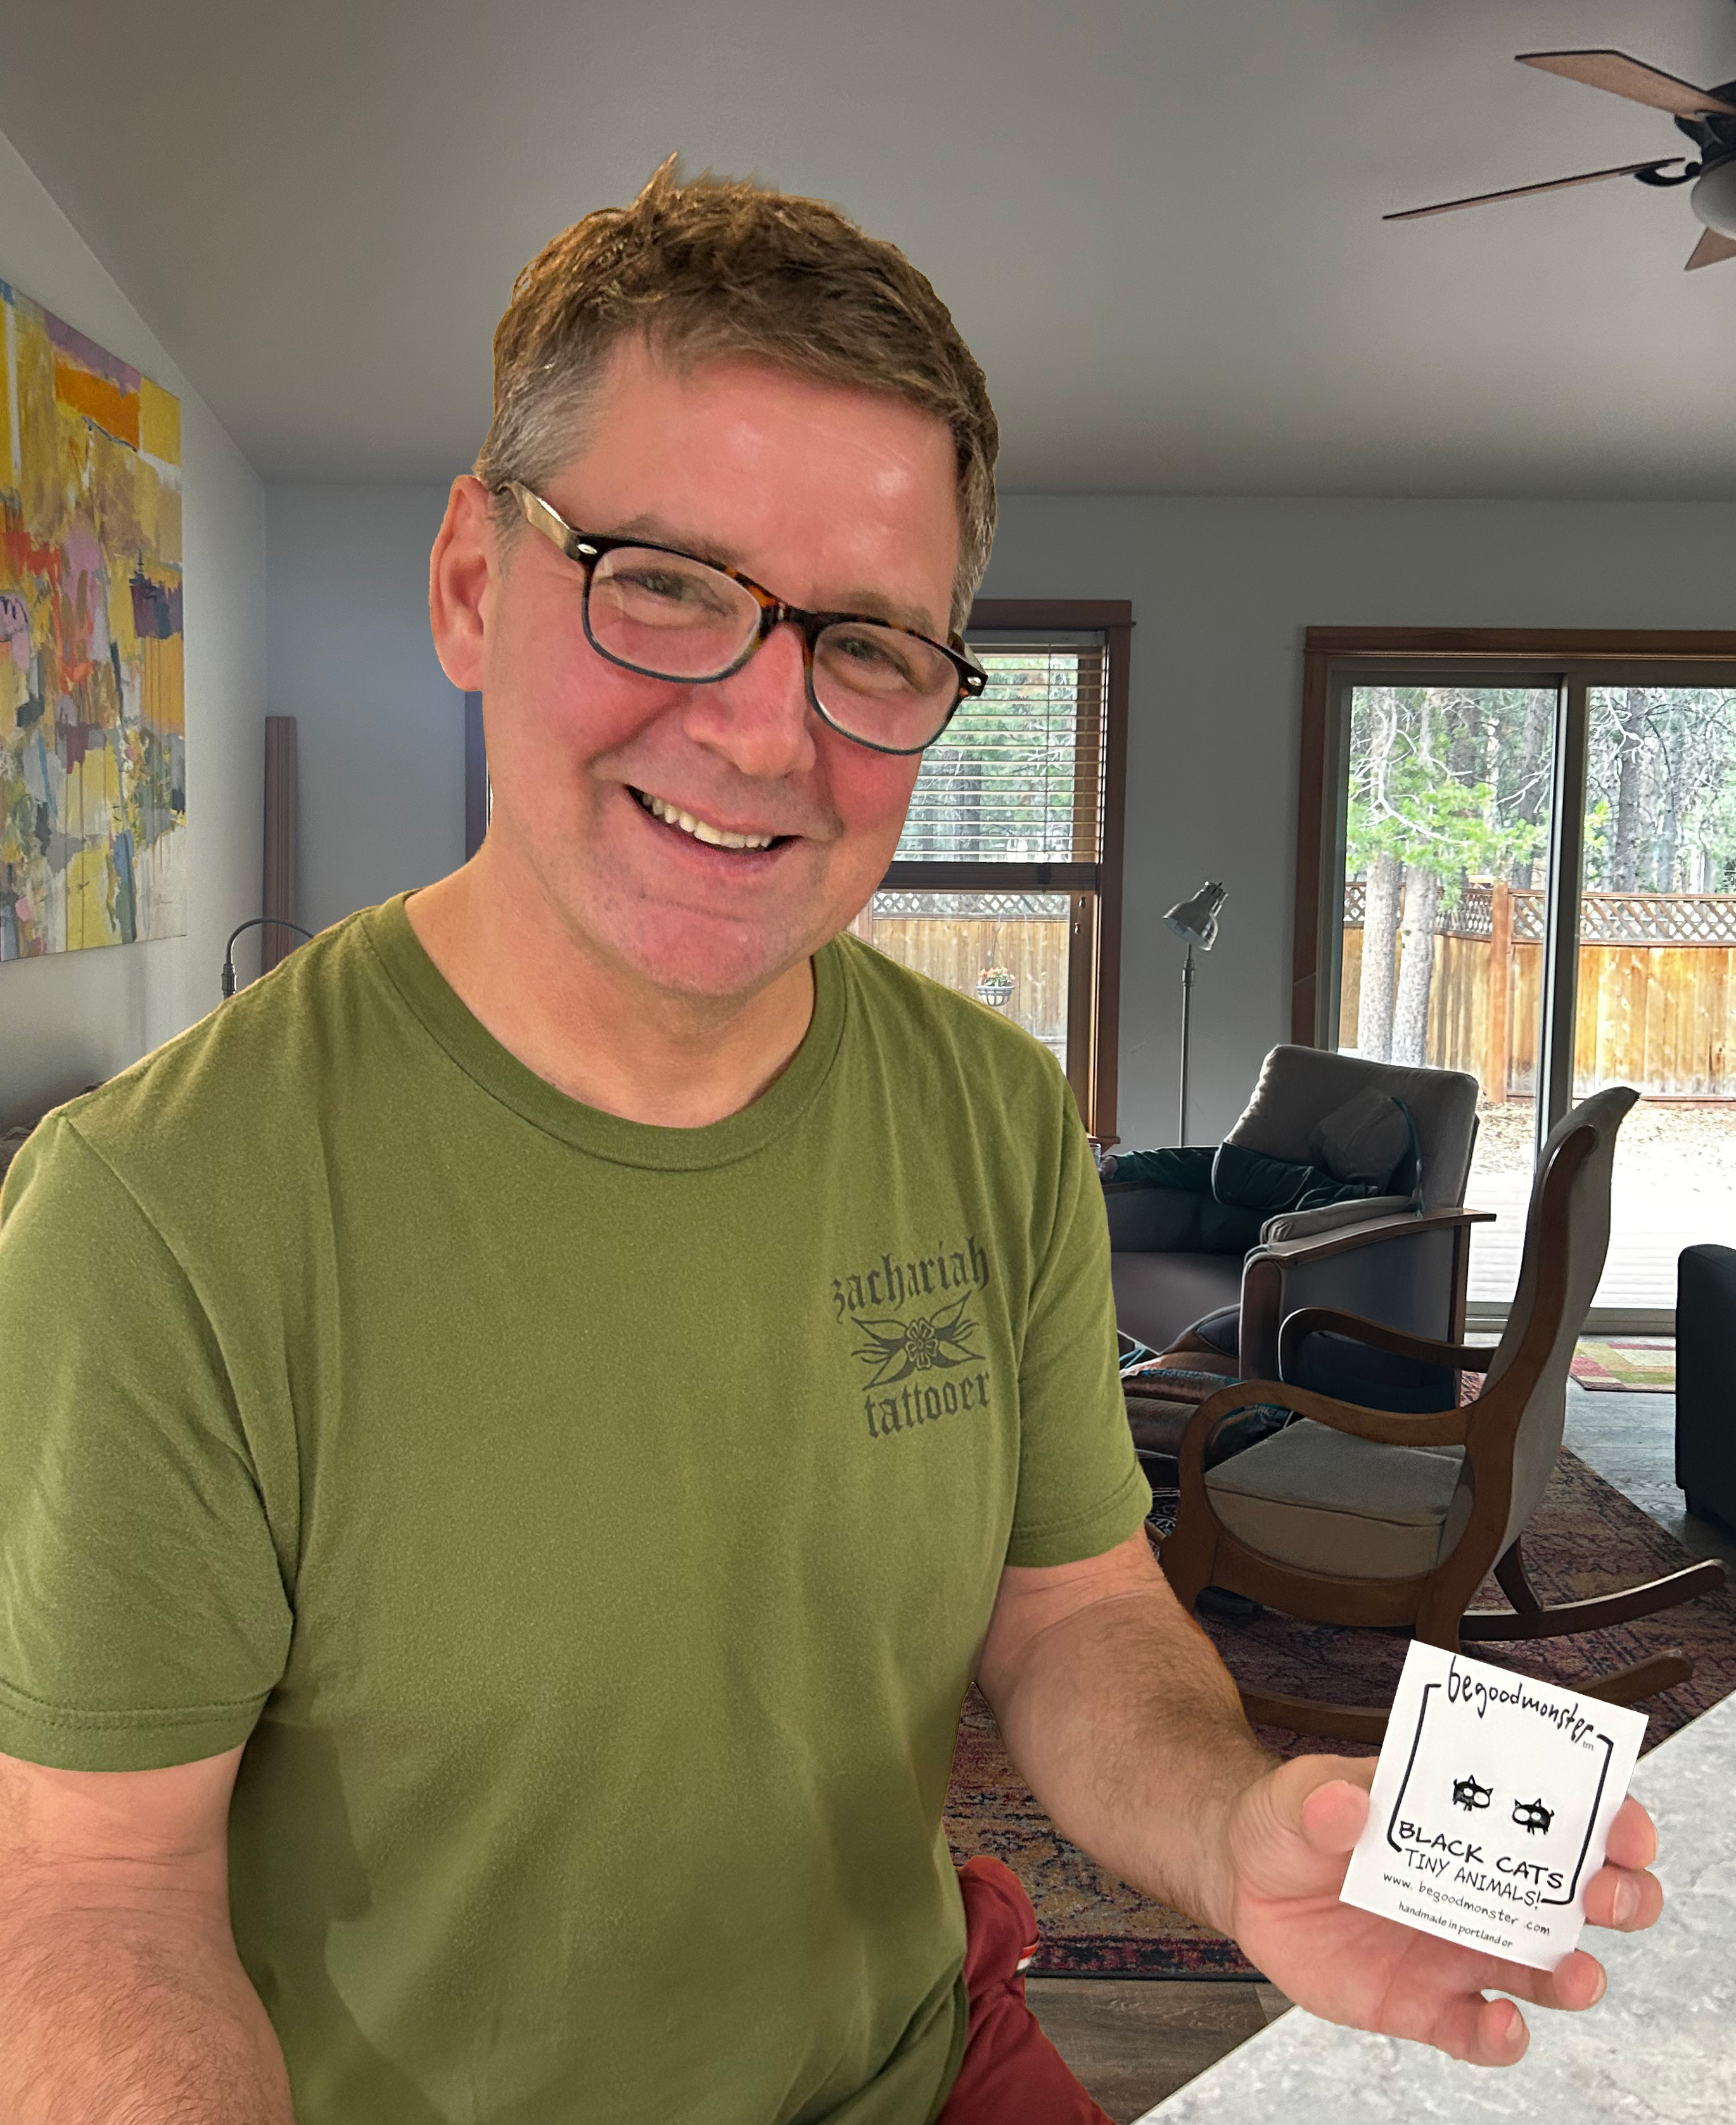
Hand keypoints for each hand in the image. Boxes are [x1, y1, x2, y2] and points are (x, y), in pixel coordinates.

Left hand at [1221, 1754, 1662, 2065]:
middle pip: (1578, 1899)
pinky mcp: (1428, 2006)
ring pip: (1546, 1972)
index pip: (1557, 1817)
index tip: (1621, 1827)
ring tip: (1577, 1974)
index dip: (1605, 1822)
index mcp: (1468, 1822)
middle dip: (1614, 1897)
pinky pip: (1478, 2032)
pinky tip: (1502, 2025)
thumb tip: (1347, 1800)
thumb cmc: (1291, 1820)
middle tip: (1606, 1896)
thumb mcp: (1299, 1793)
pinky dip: (1501, 2038)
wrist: (1246, 1881)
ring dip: (1575, 1975)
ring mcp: (1460, 1951)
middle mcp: (1481, 1890)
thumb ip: (1323, 1795)